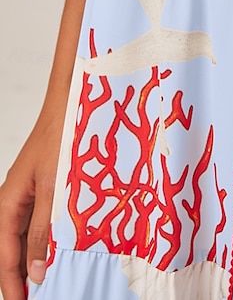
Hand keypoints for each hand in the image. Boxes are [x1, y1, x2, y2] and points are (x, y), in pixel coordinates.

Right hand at [0, 111, 63, 299]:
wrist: (75, 102)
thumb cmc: (62, 139)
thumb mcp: (54, 190)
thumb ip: (44, 232)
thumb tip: (36, 273)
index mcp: (9, 203)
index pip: (6, 256)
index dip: (13, 285)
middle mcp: (17, 200)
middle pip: (15, 249)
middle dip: (24, 276)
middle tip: (40, 299)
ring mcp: (32, 193)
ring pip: (30, 236)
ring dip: (39, 258)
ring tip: (53, 283)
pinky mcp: (48, 186)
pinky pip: (44, 220)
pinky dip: (51, 238)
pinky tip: (64, 250)